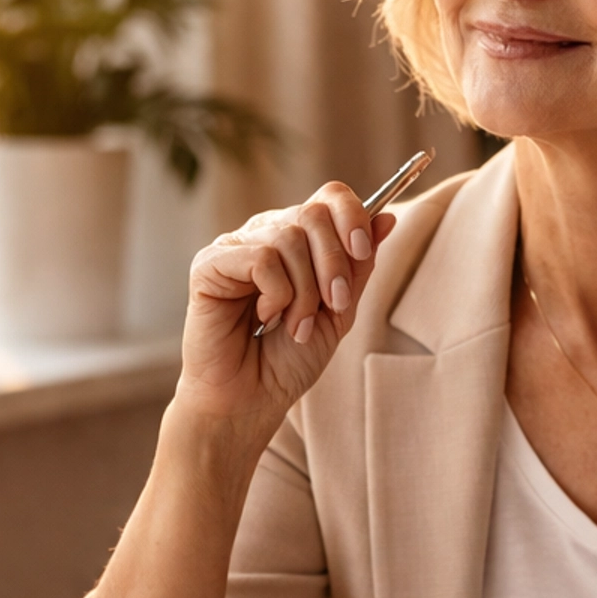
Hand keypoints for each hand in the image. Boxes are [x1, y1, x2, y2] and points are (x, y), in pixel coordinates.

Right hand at [175, 185, 396, 432]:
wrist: (252, 400)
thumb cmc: (289, 359)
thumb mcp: (339, 311)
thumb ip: (359, 266)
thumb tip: (387, 217)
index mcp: (298, 240)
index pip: (329, 197)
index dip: (352, 215)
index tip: (363, 251)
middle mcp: (266, 234)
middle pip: (313, 214)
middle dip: (334, 265)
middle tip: (333, 305)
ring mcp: (236, 247)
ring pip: (289, 238)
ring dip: (305, 293)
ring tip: (294, 326)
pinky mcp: (209, 263)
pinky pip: (261, 257)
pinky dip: (275, 295)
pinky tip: (263, 318)